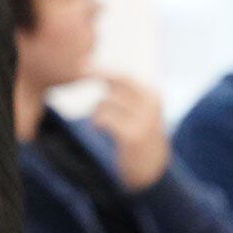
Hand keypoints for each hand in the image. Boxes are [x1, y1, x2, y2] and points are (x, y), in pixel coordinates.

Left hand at [89, 72, 170, 191]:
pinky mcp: (133, 135)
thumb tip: (95, 69)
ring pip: (106, 102)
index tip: (83, 63)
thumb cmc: (138, 134)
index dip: (103, 69)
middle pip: (116, 83)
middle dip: (96, 76)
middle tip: (79, 71)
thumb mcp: (137, 110)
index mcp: (152, 94)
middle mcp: (151, 104)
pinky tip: (100, 129)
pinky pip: (104, 119)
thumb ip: (122, 92)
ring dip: (97, 112)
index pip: (124, 75)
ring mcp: (143, 119)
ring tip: (101, 123)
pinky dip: (97, 123)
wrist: (152, 169)